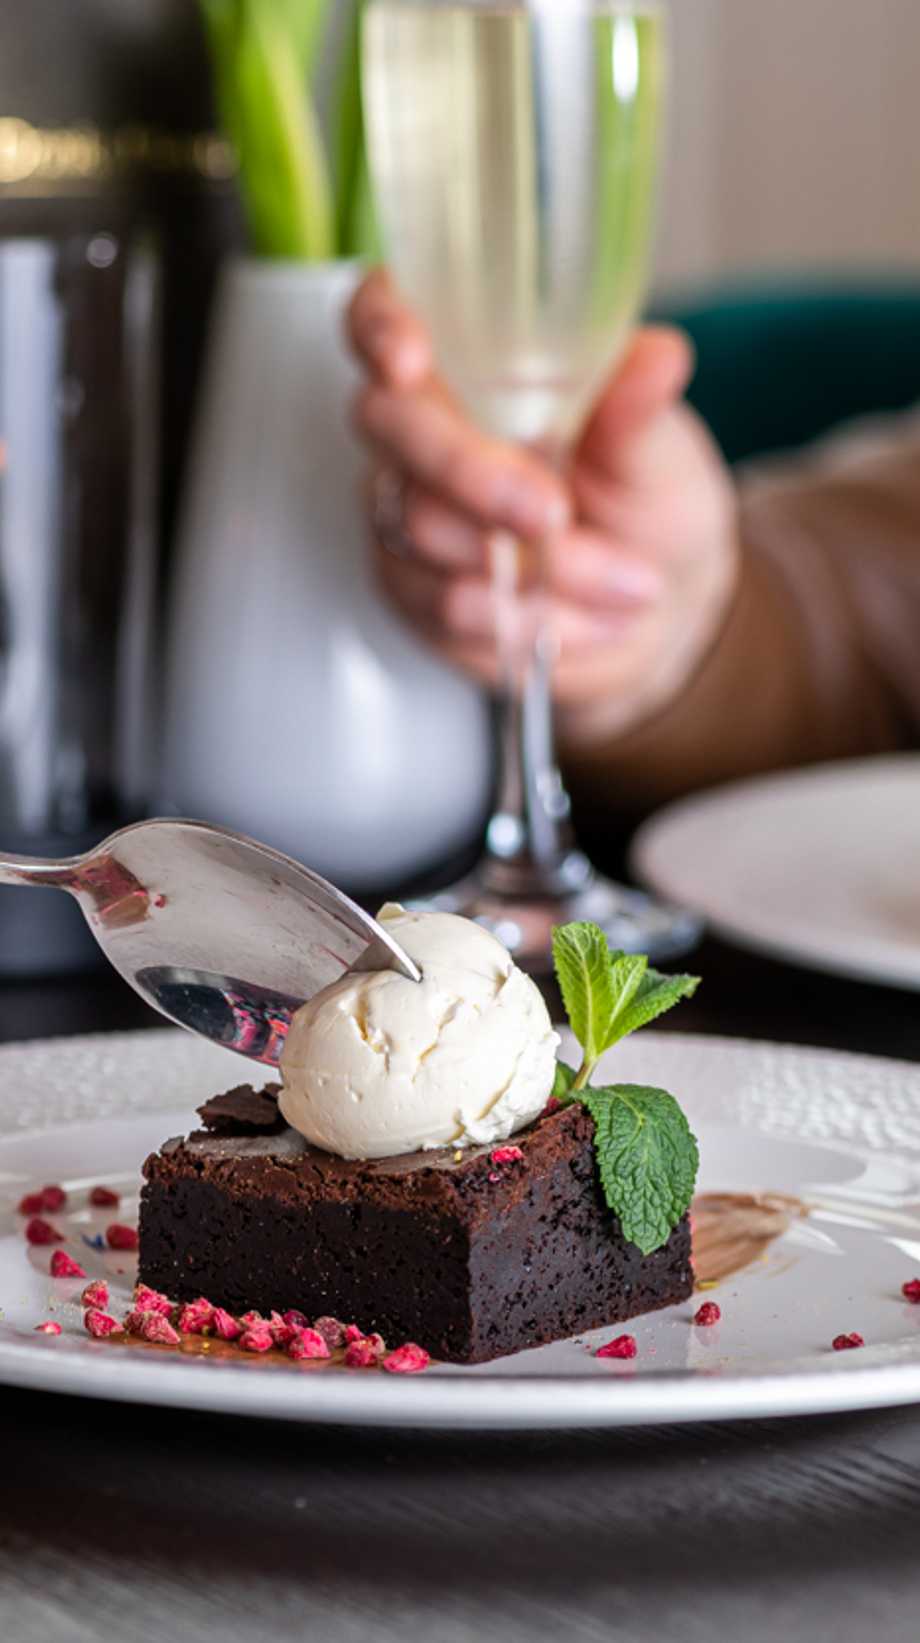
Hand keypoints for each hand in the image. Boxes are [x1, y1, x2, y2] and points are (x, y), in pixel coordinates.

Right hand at [347, 269, 738, 750]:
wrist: (656, 607)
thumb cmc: (647, 501)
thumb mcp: (658, 450)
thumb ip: (639, 408)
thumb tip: (658, 358)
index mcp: (470, 358)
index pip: (382, 312)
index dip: (381, 328)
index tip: (411, 363)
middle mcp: (422, 426)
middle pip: (390, 429)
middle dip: (476, 478)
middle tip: (557, 515)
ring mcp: (406, 508)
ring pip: (425, 530)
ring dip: (538, 567)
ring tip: (625, 581)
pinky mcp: (410, 589)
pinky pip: (446, 604)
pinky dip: (531, 617)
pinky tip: (588, 615)